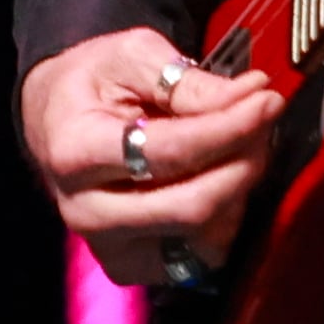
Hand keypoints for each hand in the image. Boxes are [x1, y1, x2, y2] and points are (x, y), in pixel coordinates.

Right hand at [21, 27, 278, 289]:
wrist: (56, 121)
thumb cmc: (94, 82)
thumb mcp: (131, 55)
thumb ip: (185, 79)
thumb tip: (247, 98)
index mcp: (75, 152)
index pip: (168, 153)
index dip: (228, 128)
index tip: (267, 99)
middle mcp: (85, 211)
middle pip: (192, 206)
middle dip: (244, 162)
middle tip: (265, 120)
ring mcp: (109, 248)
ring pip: (204, 235)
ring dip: (240, 188)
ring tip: (241, 142)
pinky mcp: (132, 268)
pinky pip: (202, 255)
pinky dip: (226, 215)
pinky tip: (220, 177)